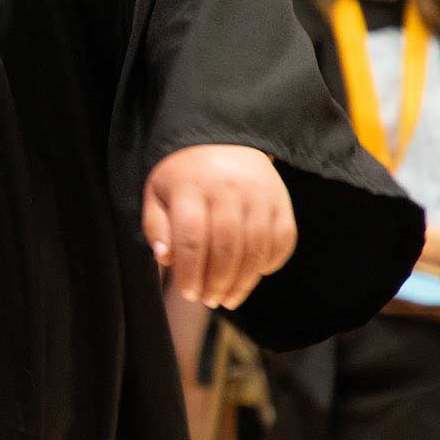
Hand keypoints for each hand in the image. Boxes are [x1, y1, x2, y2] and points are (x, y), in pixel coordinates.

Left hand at [142, 144, 296, 309]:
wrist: (224, 139)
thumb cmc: (185, 176)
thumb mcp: (157, 194)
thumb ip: (157, 227)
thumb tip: (166, 259)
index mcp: (191, 186)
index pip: (191, 237)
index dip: (190, 272)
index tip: (188, 292)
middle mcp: (228, 188)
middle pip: (226, 247)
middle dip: (217, 282)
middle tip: (209, 300)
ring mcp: (259, 193)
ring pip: (256, 248)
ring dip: (243, 281)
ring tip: (228, 298)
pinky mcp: (282, 200)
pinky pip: (283, 239)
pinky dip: (270, 263)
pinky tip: (254, 275)